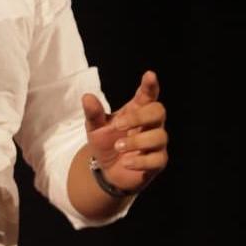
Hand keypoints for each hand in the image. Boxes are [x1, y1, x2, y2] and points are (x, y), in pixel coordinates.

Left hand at [81, 70, 167, 194]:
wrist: (107, 171)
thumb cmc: (106, 143)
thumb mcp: (95, 128)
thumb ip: (93, 113)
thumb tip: (86, 97)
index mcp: (136, 110)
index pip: (148, 95)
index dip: (150, 85)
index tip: (149, 75)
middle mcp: (150, 124)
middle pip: (158, 111)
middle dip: (140, 117)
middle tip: (119, 125)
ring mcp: (156, 143)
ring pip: (159, 136)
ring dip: (137, 142)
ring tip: (118, 147)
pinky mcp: (157, 161)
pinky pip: (158, 159)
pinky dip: (141, 161)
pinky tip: (126, 162)